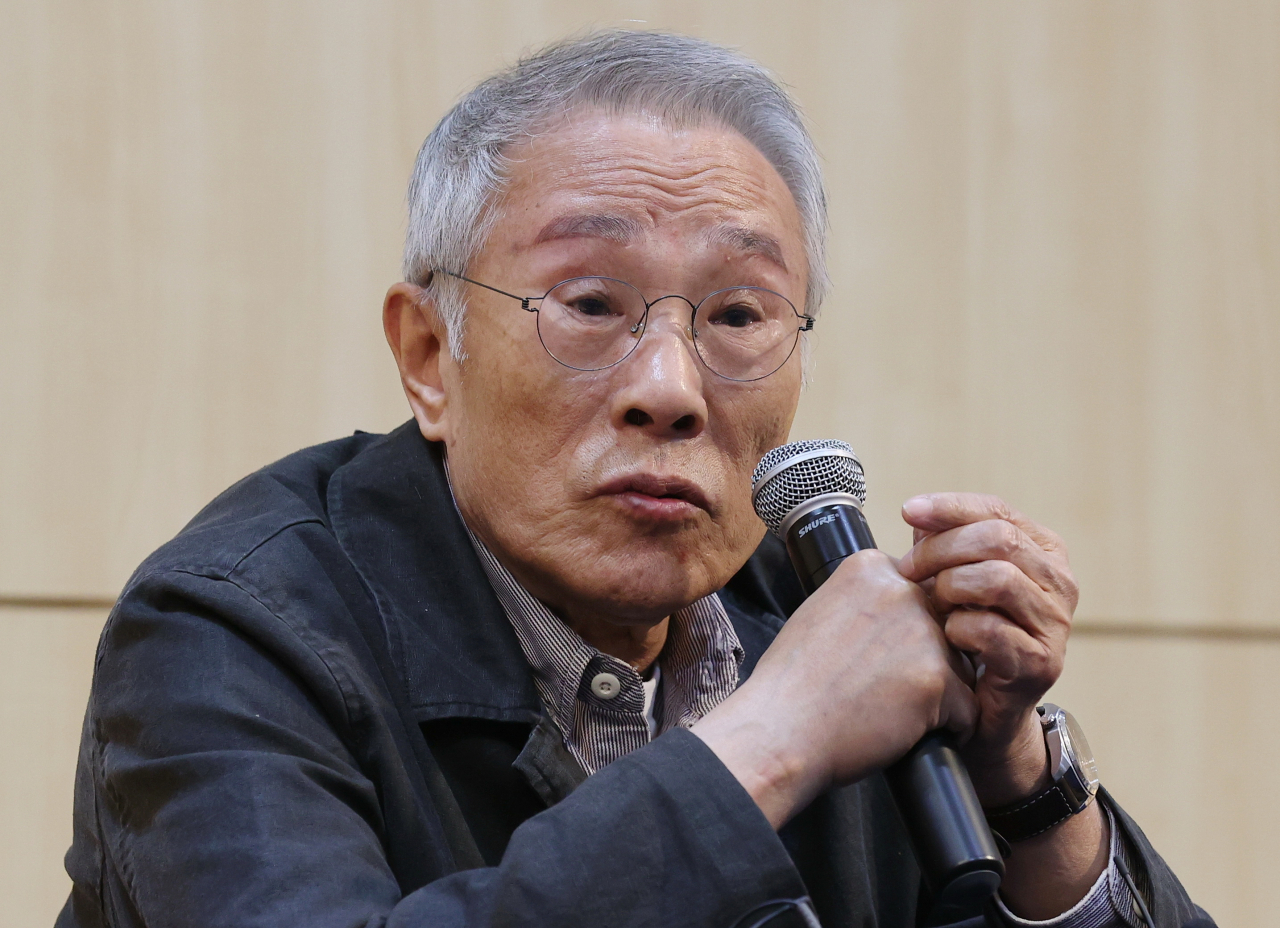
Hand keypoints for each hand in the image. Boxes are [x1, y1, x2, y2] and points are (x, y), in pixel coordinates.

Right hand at [693, 549, 977, 828]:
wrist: (781, 730)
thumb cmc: (792, 684)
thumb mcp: (821, 612)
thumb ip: (864, 601)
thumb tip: (896, 612)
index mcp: (871, 568)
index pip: (917, 593)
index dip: (902, 631)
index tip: (872, 654)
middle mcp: (902, 590)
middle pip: (944, 627)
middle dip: (925, 658)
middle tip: (881, 686)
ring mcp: (923, 633)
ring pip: (961, 667)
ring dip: (938, 692)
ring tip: (891, 710)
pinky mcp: (939, 679)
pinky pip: (967, 709)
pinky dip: (947, 727)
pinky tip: (908, 731)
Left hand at [896, 493, 1078, 805]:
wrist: (983, 713)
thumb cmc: (966, 638)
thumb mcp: (954, 581)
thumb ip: (942, 546)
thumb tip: (918, 515)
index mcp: (1043, 551)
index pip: (998, 510)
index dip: (950, 507)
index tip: (909, 511)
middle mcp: (1059, 582)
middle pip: (998, 539)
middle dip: (942, 549)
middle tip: (907, 569)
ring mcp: (1055, 624)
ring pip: (997, 579)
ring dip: (950, 588)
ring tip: (931, 606)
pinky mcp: (1042, 664)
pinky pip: (992, 629)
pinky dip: (958, 628)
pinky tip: (947, 637)